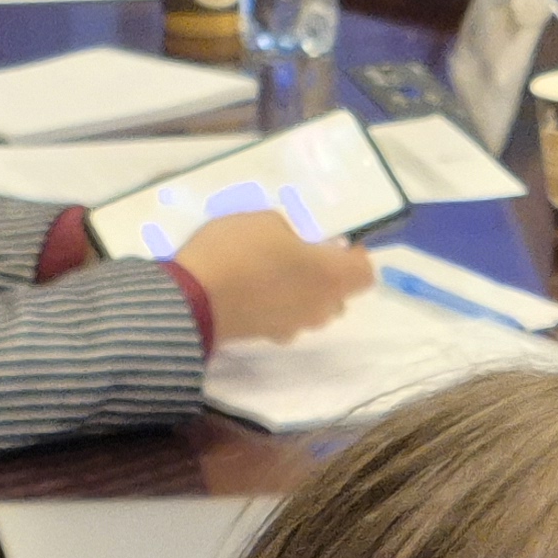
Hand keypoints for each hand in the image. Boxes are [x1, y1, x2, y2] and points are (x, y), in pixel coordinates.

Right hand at [168, 216, 377, 341]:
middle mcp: (319, 307)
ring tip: (273, 273)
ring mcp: (292, 326)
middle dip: (326, 276)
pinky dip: (275, 305)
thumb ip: (290, 233)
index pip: (365, 274)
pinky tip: (251, 289)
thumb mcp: (266, 220)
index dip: (355, 257)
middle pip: (338, 295)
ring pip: (311, 310)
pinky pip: (283, 318)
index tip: (334, 241)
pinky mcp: (265, 337)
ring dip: (301, 293)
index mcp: (330, 276)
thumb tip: (291, 245)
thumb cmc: (238, 251)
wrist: (192, 298)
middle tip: (300, 254)